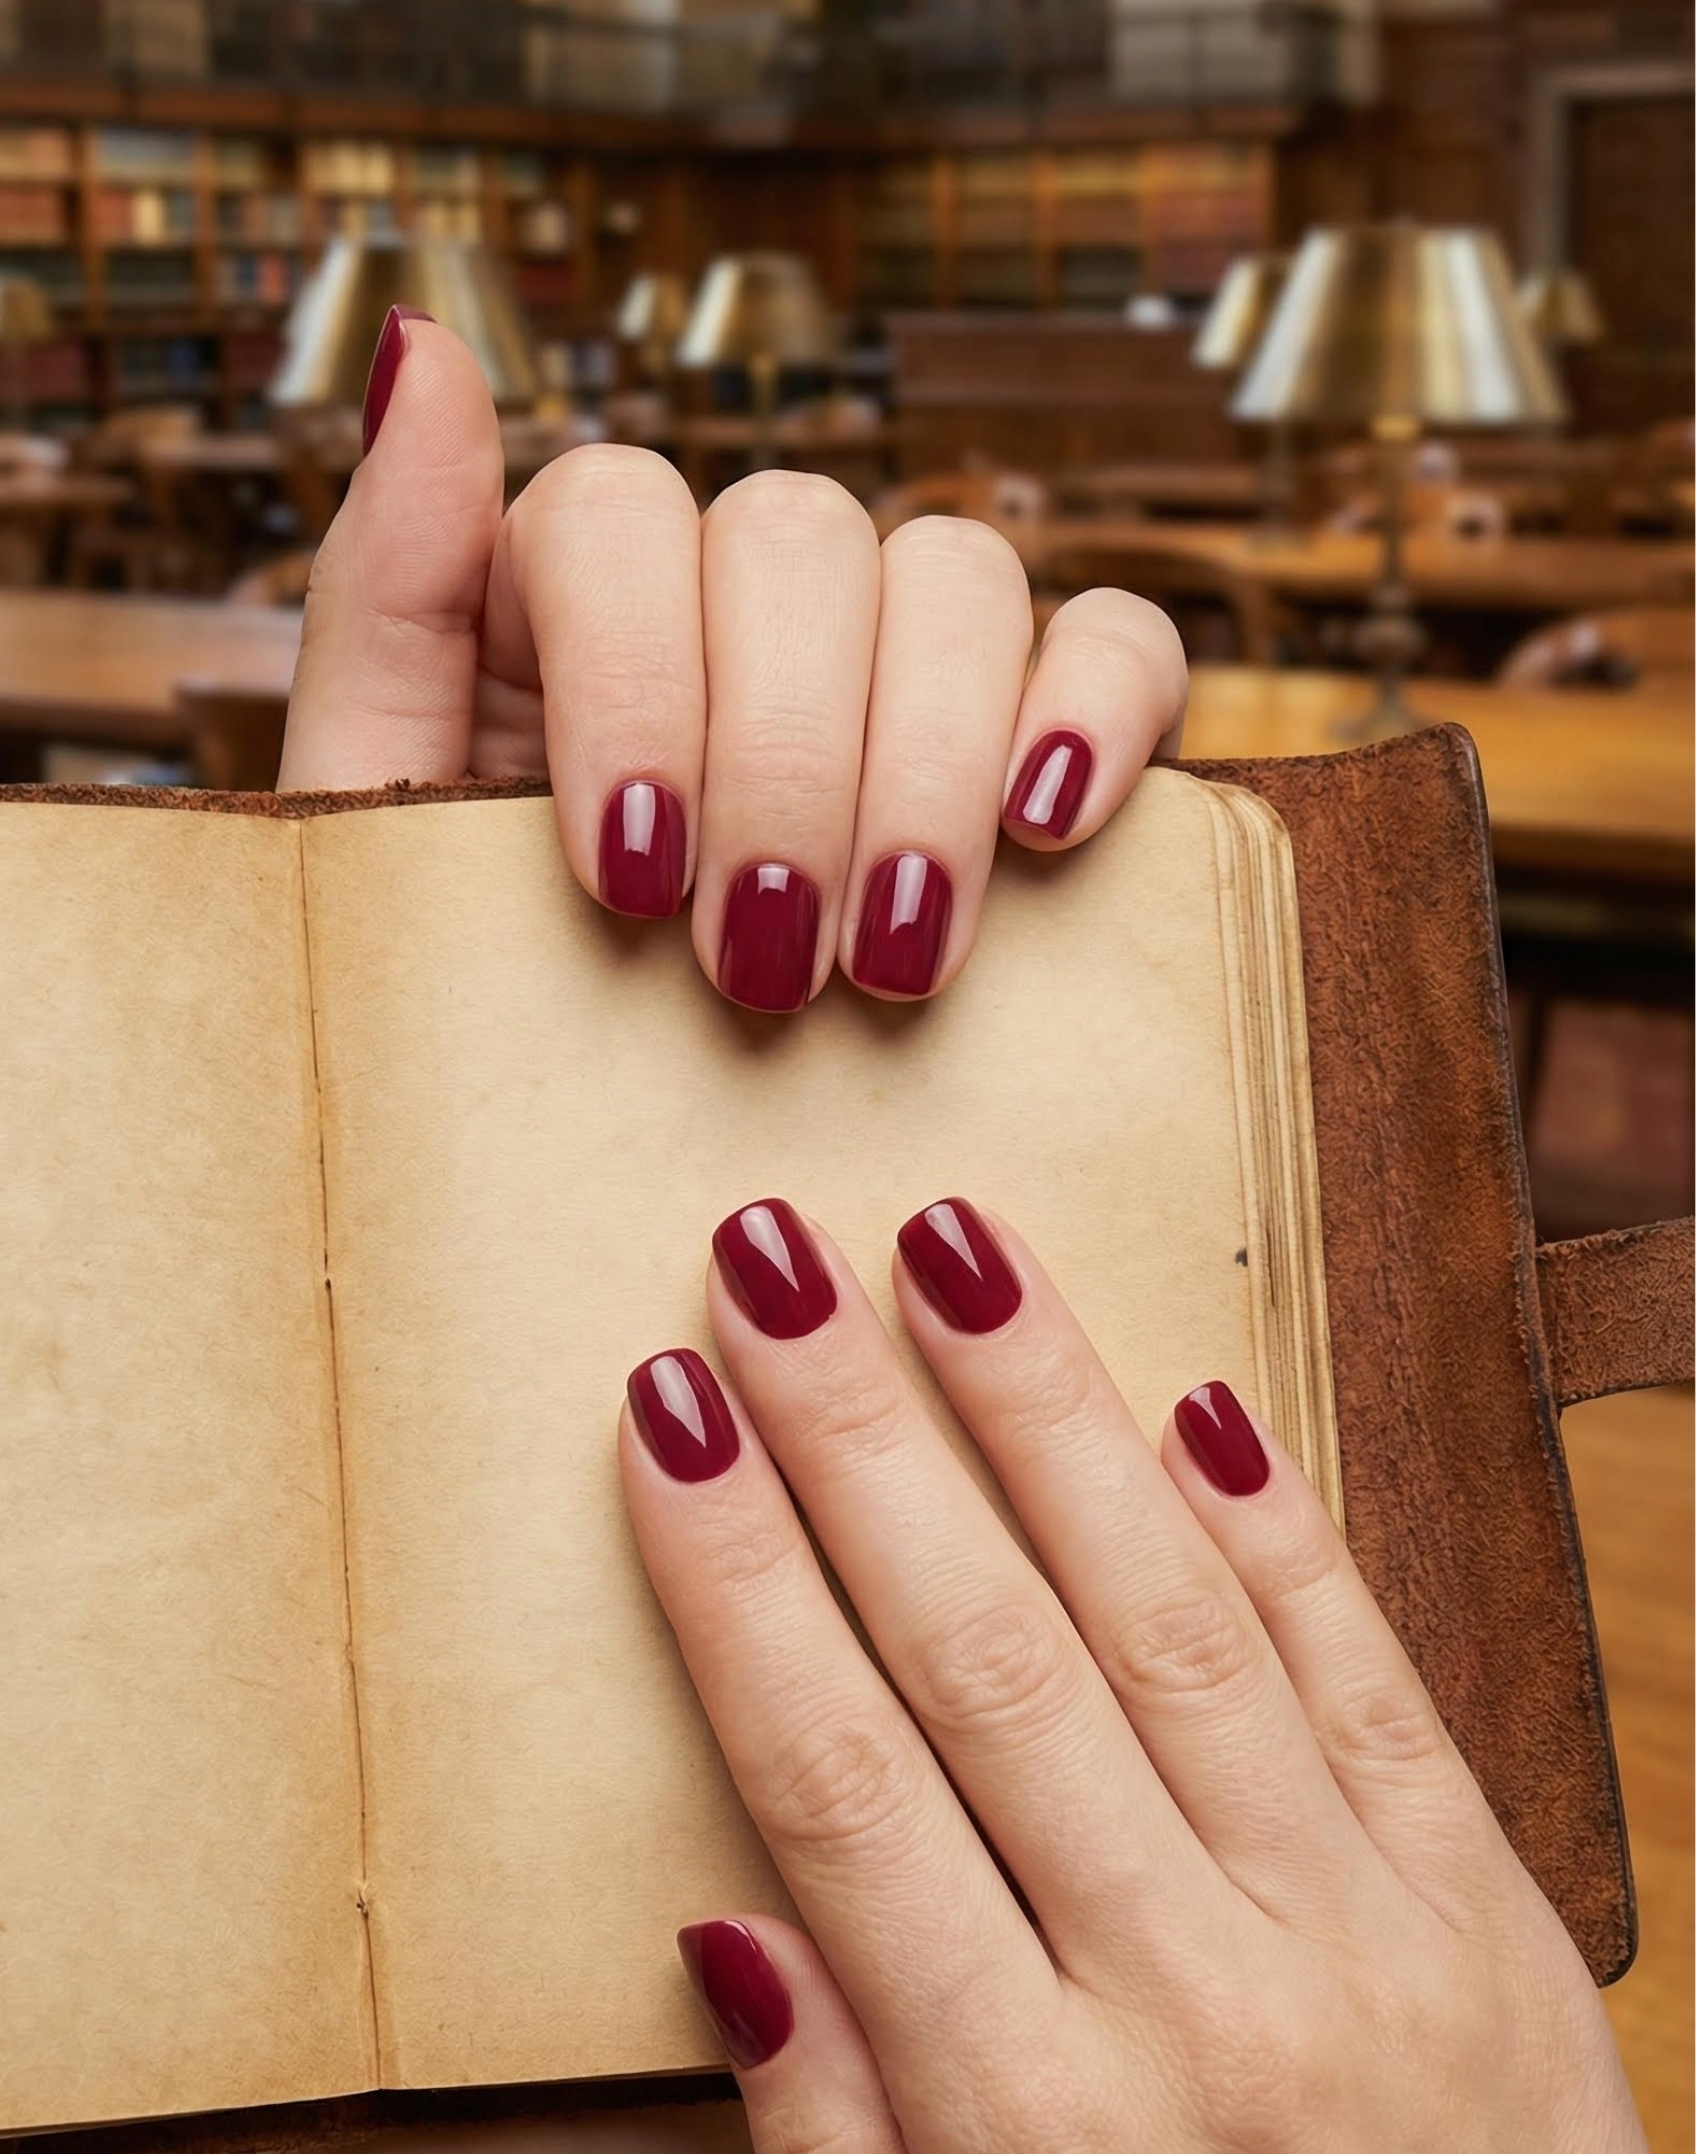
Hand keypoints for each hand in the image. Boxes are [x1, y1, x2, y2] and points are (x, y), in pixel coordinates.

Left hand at [279, 309, 1184, 1010]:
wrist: (595, 1187)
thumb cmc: (483, 1017)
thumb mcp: (383, 837)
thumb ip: (391, 603)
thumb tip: (427, 351)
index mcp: (568, 603)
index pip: (621, 511)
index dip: (635, 677)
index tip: (630, 878)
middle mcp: (740, 599)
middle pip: (800, 536)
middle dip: (784, 764)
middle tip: (760, 968)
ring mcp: (898, 657)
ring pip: (958, 576)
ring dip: (923, 768)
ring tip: (893, 964)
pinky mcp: (1042, 733)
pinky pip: (1120, 641)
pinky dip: (1100, 709)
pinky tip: (1048, 826)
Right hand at [621, 1198, 1692, 2153]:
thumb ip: (826, 2153)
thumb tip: (727, 1919)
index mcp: (1030, 2131)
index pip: (841, 1785)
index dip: (738, 1579)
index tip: (666, 1414)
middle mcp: (1194, 2001)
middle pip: (990, 1658)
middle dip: (862, 1436)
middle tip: (772, 1260)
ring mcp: (1360, 1943)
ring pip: (1175, 1625)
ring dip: (1051, 1417)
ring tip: (955, 1253)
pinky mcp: (1486, 1917)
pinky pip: (1369, 1684)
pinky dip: (1277, 1534)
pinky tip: (1191, 1397)